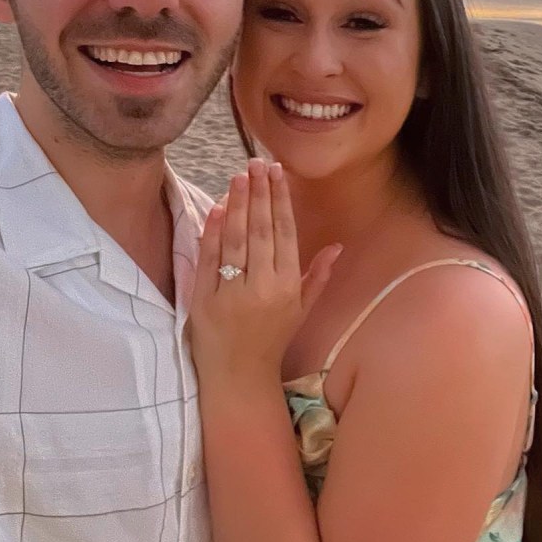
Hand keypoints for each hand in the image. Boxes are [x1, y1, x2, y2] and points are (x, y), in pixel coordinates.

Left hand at [190, 157, 342, 386]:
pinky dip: (213, 232)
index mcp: (287, 287)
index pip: (284, 233)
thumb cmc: (273, 340)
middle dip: (260, 193)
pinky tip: (218, 207)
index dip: (281, 200)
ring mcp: (231, 294)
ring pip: (236, 240)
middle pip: (261, 231)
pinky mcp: (204, 301)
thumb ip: (317, 276)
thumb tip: (337, 246)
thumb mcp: (302, 310)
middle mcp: (262, 287)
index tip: (277, 173)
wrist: (238, 379)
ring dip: (238, 205)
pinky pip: (209, 260)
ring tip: (239, 175)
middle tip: (257, 162)